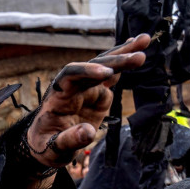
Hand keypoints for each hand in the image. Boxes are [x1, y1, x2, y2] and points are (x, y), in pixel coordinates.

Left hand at [26, 35, 150, 166]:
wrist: (47, 146)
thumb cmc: (46, 146)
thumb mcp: (53, 148)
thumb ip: (69, 140)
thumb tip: (89, 132)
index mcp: (58, 95)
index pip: (70, 75)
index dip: (87, 72)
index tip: (106, 74)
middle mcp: (73, 87)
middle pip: (93, 67)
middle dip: (115, 61)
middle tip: (138, 56)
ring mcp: (86, 90)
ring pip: (105, 67)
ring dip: (123, 55)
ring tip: (144, 40)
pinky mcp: (98, 96)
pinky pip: (112, 77)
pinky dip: (123, 65)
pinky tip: (136, 51)